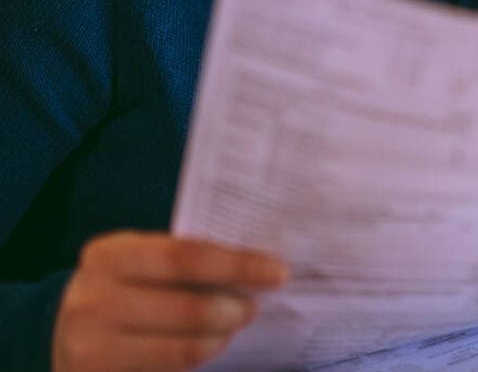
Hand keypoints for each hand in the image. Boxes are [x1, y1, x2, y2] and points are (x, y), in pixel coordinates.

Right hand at [53, 231, 288, 371]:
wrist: (64, 332)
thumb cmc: (124, 287)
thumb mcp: (141, 261)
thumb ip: (186, 258)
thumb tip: (258, 264)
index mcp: (110, 255)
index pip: (187, 257)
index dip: (238, 265)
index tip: (277, 271)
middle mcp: (94, 299)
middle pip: (190, 308)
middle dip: (235, 308)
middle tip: (255, 305)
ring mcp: (93, 346)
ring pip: (184, 349)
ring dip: (222, 338)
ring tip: (234, 325)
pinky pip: (169, 371)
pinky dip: (199, 358)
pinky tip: (209, 345)